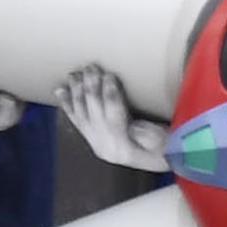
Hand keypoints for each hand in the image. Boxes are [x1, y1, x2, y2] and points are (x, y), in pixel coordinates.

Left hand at [57, 66, 172, 173]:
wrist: (159, 159)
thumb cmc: (166, 147)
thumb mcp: (165, 142)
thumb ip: (151, 137)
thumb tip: (134, 127)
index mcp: (125, 148)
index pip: (114, 117)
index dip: (110, 95)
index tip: (109, 75)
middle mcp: (105, 145)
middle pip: (94, 112)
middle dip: (91, 88)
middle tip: (91, 67)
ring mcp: (96, 142)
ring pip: (82, 113)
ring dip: (77, 92)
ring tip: (74, 74)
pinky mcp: (91, 138)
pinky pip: (76, 120)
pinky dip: (67, 104)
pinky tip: (60, 90)